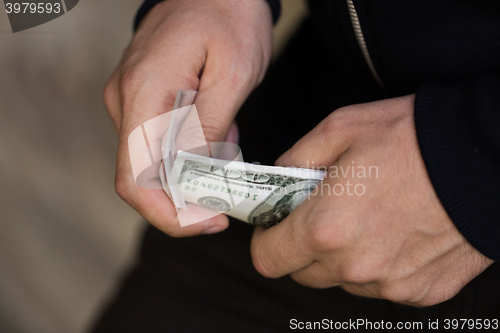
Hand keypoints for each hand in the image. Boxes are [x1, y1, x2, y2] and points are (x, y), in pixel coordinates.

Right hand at [104, 0, 272, 235]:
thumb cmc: (228, 17)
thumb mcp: (234, 72)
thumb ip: (208, 127)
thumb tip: (191, 177)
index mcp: (143, 92)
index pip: (135, 179)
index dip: (168, 214)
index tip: (208, 221)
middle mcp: (125, 101)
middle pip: (142, 178)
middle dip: (187, 196)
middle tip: (230, 183)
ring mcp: (129, 101)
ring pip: (153, 163)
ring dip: (193, 169)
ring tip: (230, 135)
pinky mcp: (140, 101)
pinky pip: (158, 144)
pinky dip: (190, 151)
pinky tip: (218, 126)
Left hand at [251, 94, 493, 305]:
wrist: (484, 157)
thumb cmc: (411, 138)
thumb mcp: (338, 129)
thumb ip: (294, 160)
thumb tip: (276, 180)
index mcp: (325, 228)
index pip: (268, 259)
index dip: (267, 239)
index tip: (276, 224)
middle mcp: (354, 266)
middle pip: (303, 273)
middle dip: (303, 247)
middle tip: (323, 214)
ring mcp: (389, 283)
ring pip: (342, 280)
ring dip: (343, 257)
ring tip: (368, 218)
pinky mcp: (420, 291)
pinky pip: (381, 285)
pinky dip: (380, 264)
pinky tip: (397, 232)